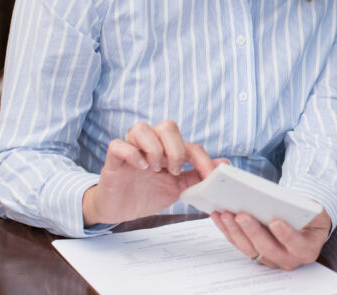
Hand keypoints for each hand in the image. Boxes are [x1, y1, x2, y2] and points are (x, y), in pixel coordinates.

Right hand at [82, 120, 223, 225]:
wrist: (120, 211)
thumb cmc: (147, 195)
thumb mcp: (177, 188)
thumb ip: (197, 175)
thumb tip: (223, 164)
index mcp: (167, 150)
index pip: (190, 145)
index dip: (203, 159)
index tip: (210, 176)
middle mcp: (150, 144)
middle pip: (168, 126)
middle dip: (176, 149)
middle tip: (174, 171)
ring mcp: (131, 149)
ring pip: (142, 127)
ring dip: (154, 148)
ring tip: (154, 169)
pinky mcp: (113, 159)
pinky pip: (119, 144)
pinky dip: (132, 154)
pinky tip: (140, 168)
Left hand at [212, 208, 332, 269]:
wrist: (307, 226)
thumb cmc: (311, 216)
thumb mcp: (316, 211)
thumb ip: (308, 209)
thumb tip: (287, 202)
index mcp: (307, 249)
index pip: (296, 245)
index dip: (285, 235)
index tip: (275, 222)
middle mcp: (288, 258)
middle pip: (268, 248)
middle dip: (252, 231)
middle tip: (241, 215)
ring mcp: (270, 259)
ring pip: (250, 249)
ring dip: (236, 231)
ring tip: (226, 214)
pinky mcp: (256, 254)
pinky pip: (240, 245)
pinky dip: (228, 231)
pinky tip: (220, 217)